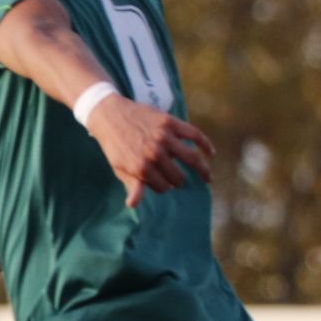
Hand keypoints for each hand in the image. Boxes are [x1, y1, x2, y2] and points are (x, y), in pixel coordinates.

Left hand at [84, 95, 212, 207]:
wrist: (109, 115)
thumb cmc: (114, 145)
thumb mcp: (119, 168)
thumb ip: (132, 185)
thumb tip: (133, 205)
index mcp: (141, 168)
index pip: (163, 187)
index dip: (163, 187)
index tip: (163, 184)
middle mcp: (154, 153)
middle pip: (177, 176)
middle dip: (179, 181)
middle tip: (180, 180)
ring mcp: (164, 137)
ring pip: (191, 158)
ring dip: (202, 170)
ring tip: (207, 177)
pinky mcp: (170, 122)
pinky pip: (195, 135)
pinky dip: (206, 144)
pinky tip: (210, 153)